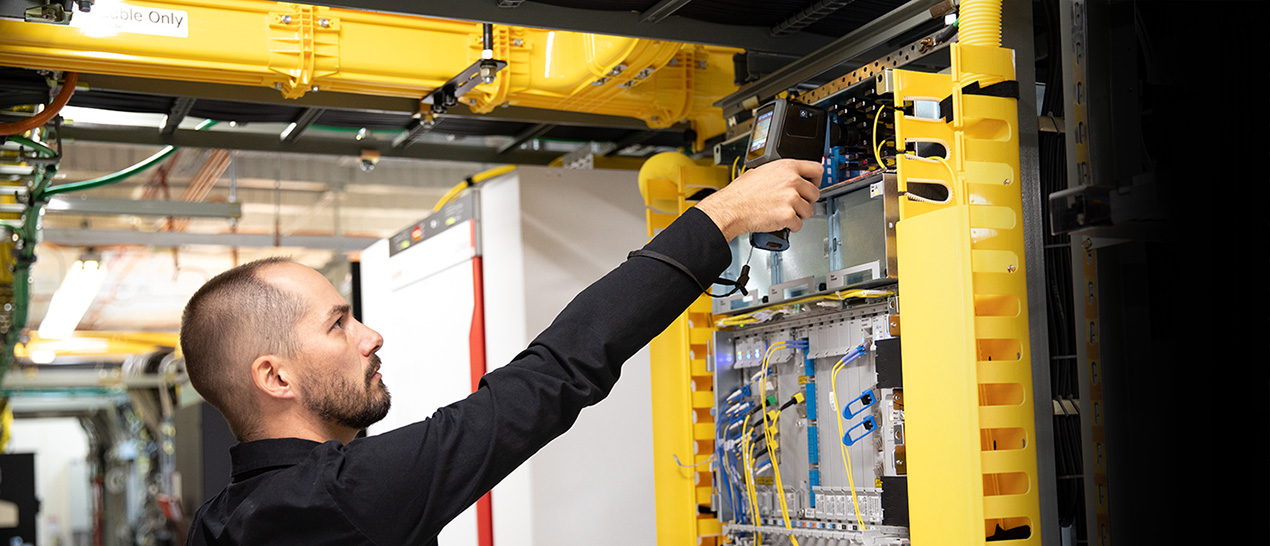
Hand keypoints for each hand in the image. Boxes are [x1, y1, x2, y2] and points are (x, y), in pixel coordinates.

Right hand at [694, 159, 821, 241]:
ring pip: (809, 210)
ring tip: (784, 212)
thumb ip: (780, 173)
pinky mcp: (788, 215)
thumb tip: (789, 176)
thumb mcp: (761, 171)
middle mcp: (791, 181)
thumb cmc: (741, 192)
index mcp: (786, 167)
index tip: (813, 184)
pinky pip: (799, 224)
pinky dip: (790, 226)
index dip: (816, 179)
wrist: (731, 209)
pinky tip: (779, 221)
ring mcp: (791, 198)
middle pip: (815, 193)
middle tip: (794, 203)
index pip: (816, 169)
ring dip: (798, 214)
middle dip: (806, 200)